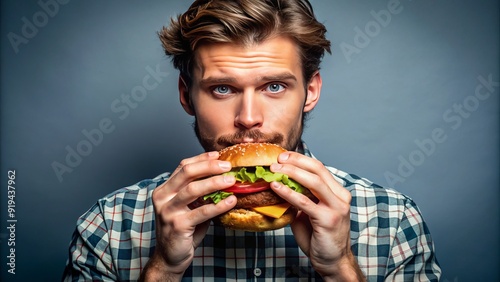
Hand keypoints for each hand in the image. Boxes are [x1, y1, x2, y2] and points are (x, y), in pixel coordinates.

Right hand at [140, 152, 236, 280]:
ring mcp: (168, 211)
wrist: (170, 257)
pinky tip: (231, 201)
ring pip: (193, 190)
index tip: (219, 155)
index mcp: (164, 189)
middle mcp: (163, 198)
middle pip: (187, 173)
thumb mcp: (188, 207)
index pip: (183, 166)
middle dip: (209, 166)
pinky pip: (202, 212)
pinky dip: (219, 205)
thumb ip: (199, 193)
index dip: (202, 158)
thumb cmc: (182, 230)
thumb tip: (223, 177)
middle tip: (228, 166)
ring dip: (215, 183)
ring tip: (232, 181)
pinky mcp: (177, 225)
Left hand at [270, 152, 364, 280]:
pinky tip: (276, 187)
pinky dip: (289, 192)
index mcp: (337, 192)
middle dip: (296, 161)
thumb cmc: (320, 237)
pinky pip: (305, 202)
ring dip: (292, 173)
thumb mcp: (309, 213)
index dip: (300, 159)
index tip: (283, 156)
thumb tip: (279, 185)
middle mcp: (340, 197)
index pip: (319, 168)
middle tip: (278, 159)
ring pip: (314, 182)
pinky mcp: (328, 219)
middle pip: (318, 170)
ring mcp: (336, 207)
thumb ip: (300, 198)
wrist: (333, 261)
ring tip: (275, 170)